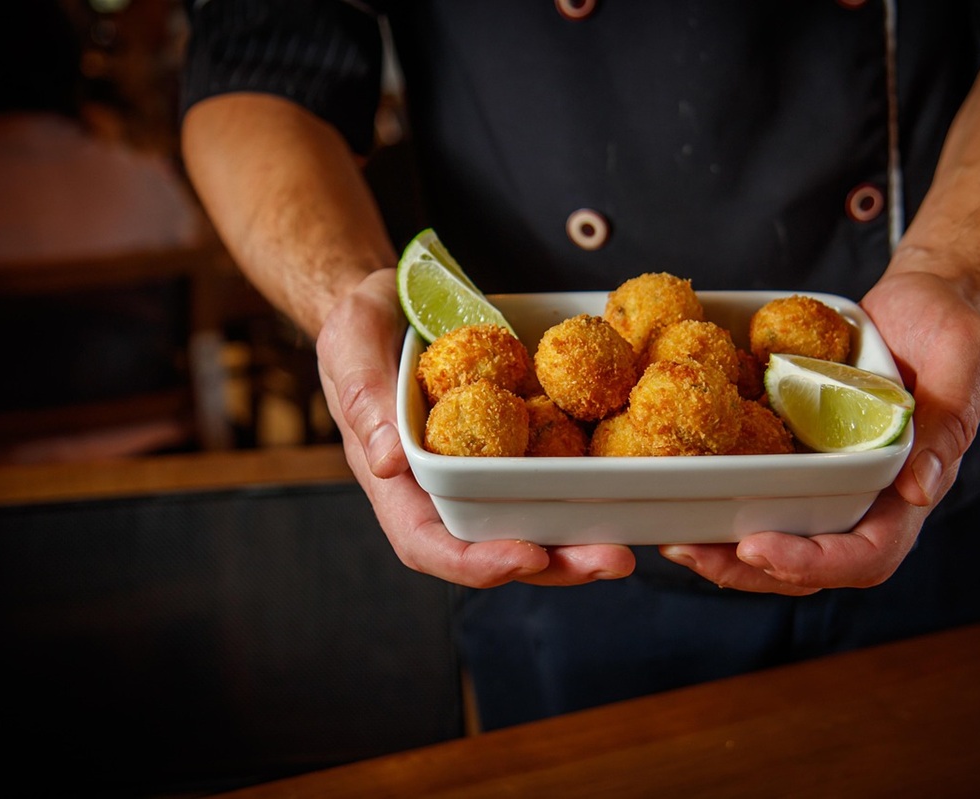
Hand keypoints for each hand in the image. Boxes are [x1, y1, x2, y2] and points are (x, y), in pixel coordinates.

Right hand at [316, 269, 635, 587]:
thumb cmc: (361, 324)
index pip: (430, 544)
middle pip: (496, 547)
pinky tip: (627, 487)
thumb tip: (386, 462)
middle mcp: (444, 489)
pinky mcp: (515, 442)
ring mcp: (483, 469)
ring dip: (579, 540)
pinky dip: (587, 488)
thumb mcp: (350, 347)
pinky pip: (550, 473)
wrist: (398, 298)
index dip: (478, 563)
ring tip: (628, 546)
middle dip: (554, 565)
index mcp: (397, 482)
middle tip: (613, 561)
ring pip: (531, 521)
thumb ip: (364, 399)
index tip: (529, 556)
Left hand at [658, 271, 979, 593]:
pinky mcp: (800, 456)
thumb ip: (950, 421)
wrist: (919, 301)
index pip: (867, 555)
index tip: (758, 548)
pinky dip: (721, 504)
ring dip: (725, 552)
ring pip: (779, 539)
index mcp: (911, 490)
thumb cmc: (947, 324)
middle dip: (749, 570)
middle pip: (810, 564)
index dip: (814, 563)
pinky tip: (677, 497)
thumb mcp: (963, 357)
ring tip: (674, 543)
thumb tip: (921, 490)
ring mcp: (830, 480)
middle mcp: (868, 499)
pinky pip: (761, 494)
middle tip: (691, 554)